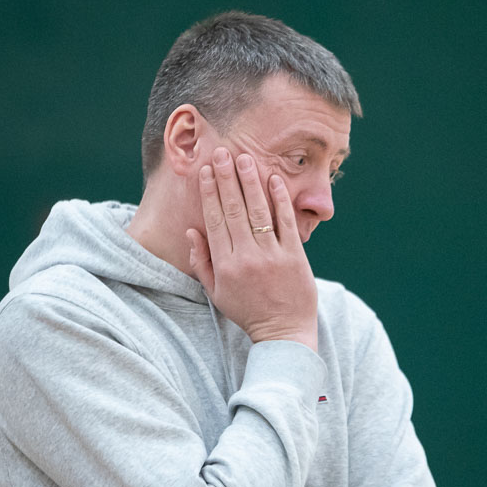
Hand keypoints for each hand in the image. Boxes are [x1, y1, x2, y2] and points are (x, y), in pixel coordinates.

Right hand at [187, 147, 318, 350]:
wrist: (283, 333)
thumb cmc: (247, 312)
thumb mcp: (216, 292)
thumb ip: (201, 262)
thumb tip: (191, 232)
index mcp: (225, 265)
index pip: (215, 220)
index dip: (209, 193)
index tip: (205, 171)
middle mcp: (247, 257)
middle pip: (234, 210)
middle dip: (226, 179)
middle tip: (222, 153)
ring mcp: (272, 256)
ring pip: (258, 212)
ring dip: (251, 182)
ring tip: (245, 159)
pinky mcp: (295, 257)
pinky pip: (286, 223)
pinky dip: (280, 200)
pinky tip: (274, 179)